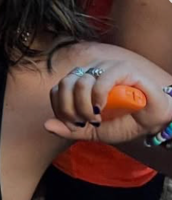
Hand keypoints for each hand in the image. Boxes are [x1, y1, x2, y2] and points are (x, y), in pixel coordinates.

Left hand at [46, 61, 171, 145]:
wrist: (153, 122)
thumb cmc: (123, 123)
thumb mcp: (92, 131)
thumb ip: (69, 128)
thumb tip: (46, 124)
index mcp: (79, 83)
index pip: (56, 90)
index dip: (60, 109)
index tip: (74, 125)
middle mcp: (90, 71)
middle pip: (65, 85)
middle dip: (69, 108)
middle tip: (83, 122)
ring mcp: (106, 68)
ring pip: (80, 81)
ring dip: (83, 105)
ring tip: (95, 118)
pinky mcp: (124, 69)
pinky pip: (102, 79)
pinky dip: (98, 96)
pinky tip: (102, 108)